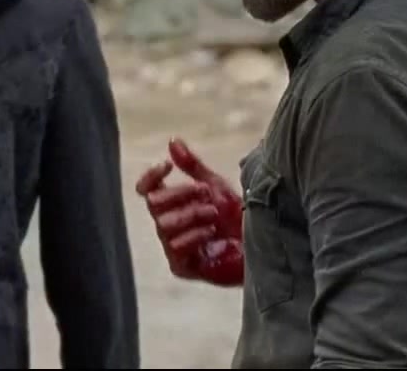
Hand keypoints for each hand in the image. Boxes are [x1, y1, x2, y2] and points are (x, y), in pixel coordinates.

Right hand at [135, 138, 243, 286]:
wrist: (260, 244)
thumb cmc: (237, 217)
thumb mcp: (215, 185)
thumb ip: (192, 166)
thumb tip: (172, 140)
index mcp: (172, 205)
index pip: (146, 189)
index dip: (151, 176)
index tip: (167, 166)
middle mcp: (168, 225)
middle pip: (153, 204)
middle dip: (180, 194)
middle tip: (205, 193)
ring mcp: (173, 247)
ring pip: (164, 225)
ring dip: (191, 214)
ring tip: (214, 212)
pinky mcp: (182, 266)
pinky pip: (175, 247)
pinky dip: (194, 235)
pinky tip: (212, 232)